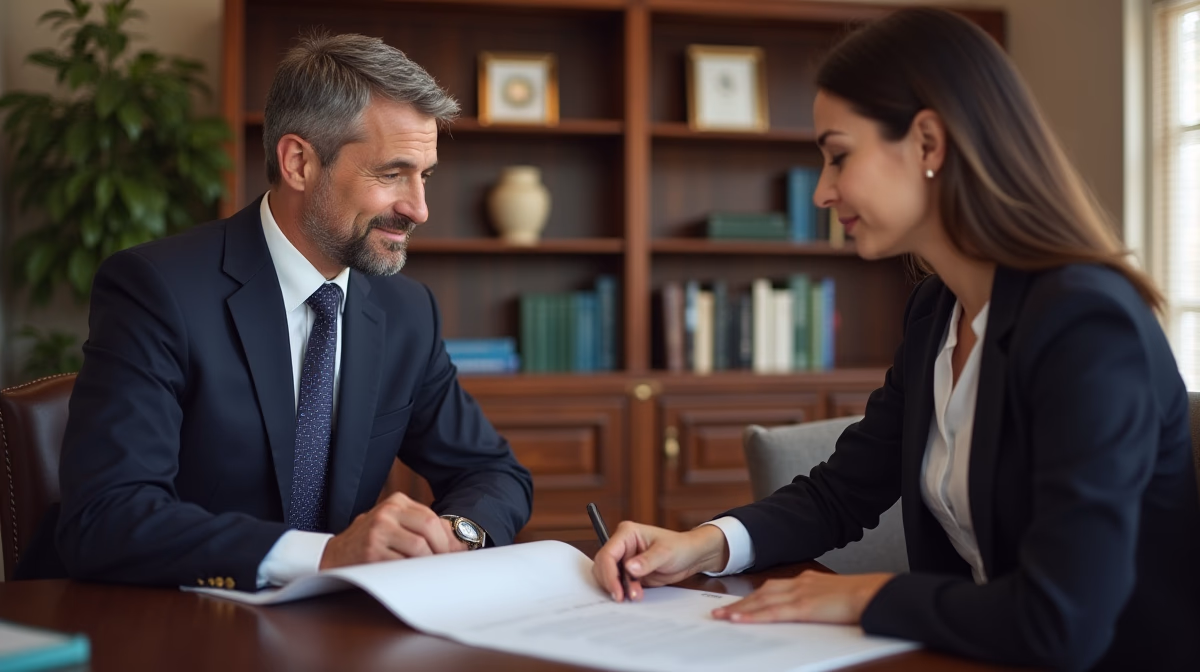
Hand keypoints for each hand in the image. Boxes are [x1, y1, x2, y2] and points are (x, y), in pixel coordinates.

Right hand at [319, 492, 467, 569]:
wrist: (335, 554)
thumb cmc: (372, 540)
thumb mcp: (395, 524)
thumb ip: (422, 528)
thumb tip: (458, 545)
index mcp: (396, 502)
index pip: (432, 519)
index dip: (447, 540)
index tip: (455, 555)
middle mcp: (387, 512)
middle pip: (429, 529)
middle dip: (443, 550)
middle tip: (446, 565)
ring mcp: (378, 531)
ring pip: (419, 548)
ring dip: (430, 562)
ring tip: (431, 571)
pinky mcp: (371, 552)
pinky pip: (403, 564)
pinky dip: (413, 572)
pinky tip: (414, 576)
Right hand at [593, 521, 729, 601]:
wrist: (691, 557)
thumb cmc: (680, 547)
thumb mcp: (665, 553)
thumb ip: (647, 561)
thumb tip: (628, 568)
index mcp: (626, 533)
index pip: (608, 554)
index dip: (609, 574)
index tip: (617, 591)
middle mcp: (622, 545)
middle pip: (603, 566)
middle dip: (612, 583)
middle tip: (624, 597)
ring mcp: (624, 559)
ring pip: (608, 577)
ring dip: (618, 589)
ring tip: (636, 595)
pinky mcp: (628, 572)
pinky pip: (619, 584)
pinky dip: (623, 591)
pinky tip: (636, 595)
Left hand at [712, 570, 893, 624]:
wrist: (874, 593)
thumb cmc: (861, 597)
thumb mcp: (834, 596)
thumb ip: (818, 600)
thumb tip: (811, 610)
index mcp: (807, 580)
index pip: (773, 588)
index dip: (753, 596)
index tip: (739, 602)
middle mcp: (799, 583)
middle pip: (761, 593)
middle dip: (739, 602)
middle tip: (719, 611)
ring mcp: (800, 594)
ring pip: (761, 601)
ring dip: (739, 610)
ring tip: (721, 617)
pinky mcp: (803, 607)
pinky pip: (772, 613)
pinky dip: (753, 616)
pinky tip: (738, 620)